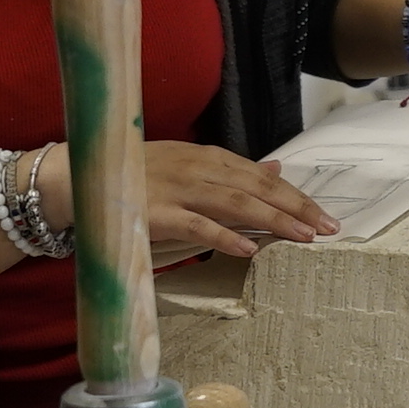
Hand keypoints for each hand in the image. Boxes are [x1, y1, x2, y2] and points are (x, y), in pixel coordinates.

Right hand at [136, 140, 334, 259]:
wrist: (79, 179)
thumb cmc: (137, 177)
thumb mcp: (190, 168)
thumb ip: (232, 174)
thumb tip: (275, 171)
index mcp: (207, 158)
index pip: (262, 177)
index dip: (295, 196)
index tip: (324, 214)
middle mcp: (198, 169)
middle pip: (258, 188)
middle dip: (297, 207)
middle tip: (329, 227)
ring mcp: (178, 190)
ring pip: (236, 204)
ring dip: (273, 220)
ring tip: (303, 237)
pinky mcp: (157, 213)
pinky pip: (197, 226)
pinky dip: (224, 236)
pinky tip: (249, 249)